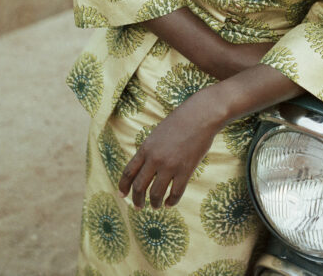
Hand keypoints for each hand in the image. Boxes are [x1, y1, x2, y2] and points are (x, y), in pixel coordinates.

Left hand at [118, 90, 224, 208]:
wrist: (201, 115)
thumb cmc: (181, 121)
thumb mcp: (158, 133)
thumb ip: (150, 150)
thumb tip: (145, 168)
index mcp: (146, 148)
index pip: (128, 172)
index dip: (123, 186)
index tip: (122, 195)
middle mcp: (155, 158)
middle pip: (139, 186)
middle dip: (137, 200)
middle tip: (138, 207)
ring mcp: (170, 165)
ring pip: (156, 193)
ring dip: (154, 203)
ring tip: (155, 206)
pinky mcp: (185, 170)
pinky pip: (175, 193)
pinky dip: (171, 202)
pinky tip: (169, 204)